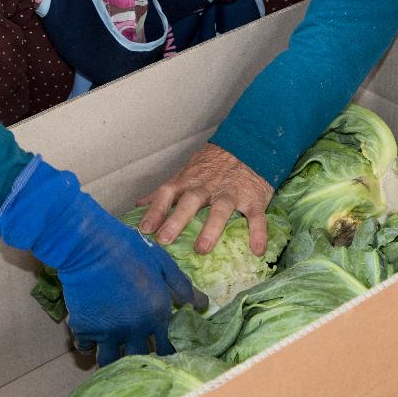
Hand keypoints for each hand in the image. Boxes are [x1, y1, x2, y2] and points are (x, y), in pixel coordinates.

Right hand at [0, 157, 195, 364]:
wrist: (90, 245)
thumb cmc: (130, 249)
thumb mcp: (163, 264)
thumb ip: (182, 287)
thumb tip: (202, 305)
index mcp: (156, 315)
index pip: (167, 349)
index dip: (164, 352)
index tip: (160, 350)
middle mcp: (135, 330)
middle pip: (140, 358)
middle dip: (139, 357)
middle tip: (135, 352)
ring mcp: (108, 332)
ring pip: (110, 361)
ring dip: (112, 358)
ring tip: (111, 352)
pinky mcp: (84, 328)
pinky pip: (85, 348)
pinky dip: (88, 345)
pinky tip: (91, 337)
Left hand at [137, 144, 273, 256]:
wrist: (249, 145)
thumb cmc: (212, 165)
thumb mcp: (186, 173)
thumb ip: (165, 192)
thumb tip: (139, 206)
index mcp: (189, 181)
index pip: (167, 193)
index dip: (155, 210)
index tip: (144, 229)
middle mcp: (207, 187)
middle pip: (190, 201)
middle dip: (177, 220)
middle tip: (164, 240)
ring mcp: (231, 192)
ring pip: (221, 209)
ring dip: (211, 228)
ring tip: (202, 249)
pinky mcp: (254, 199)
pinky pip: (256, 217)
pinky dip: (258, 233)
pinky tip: (256, 250)